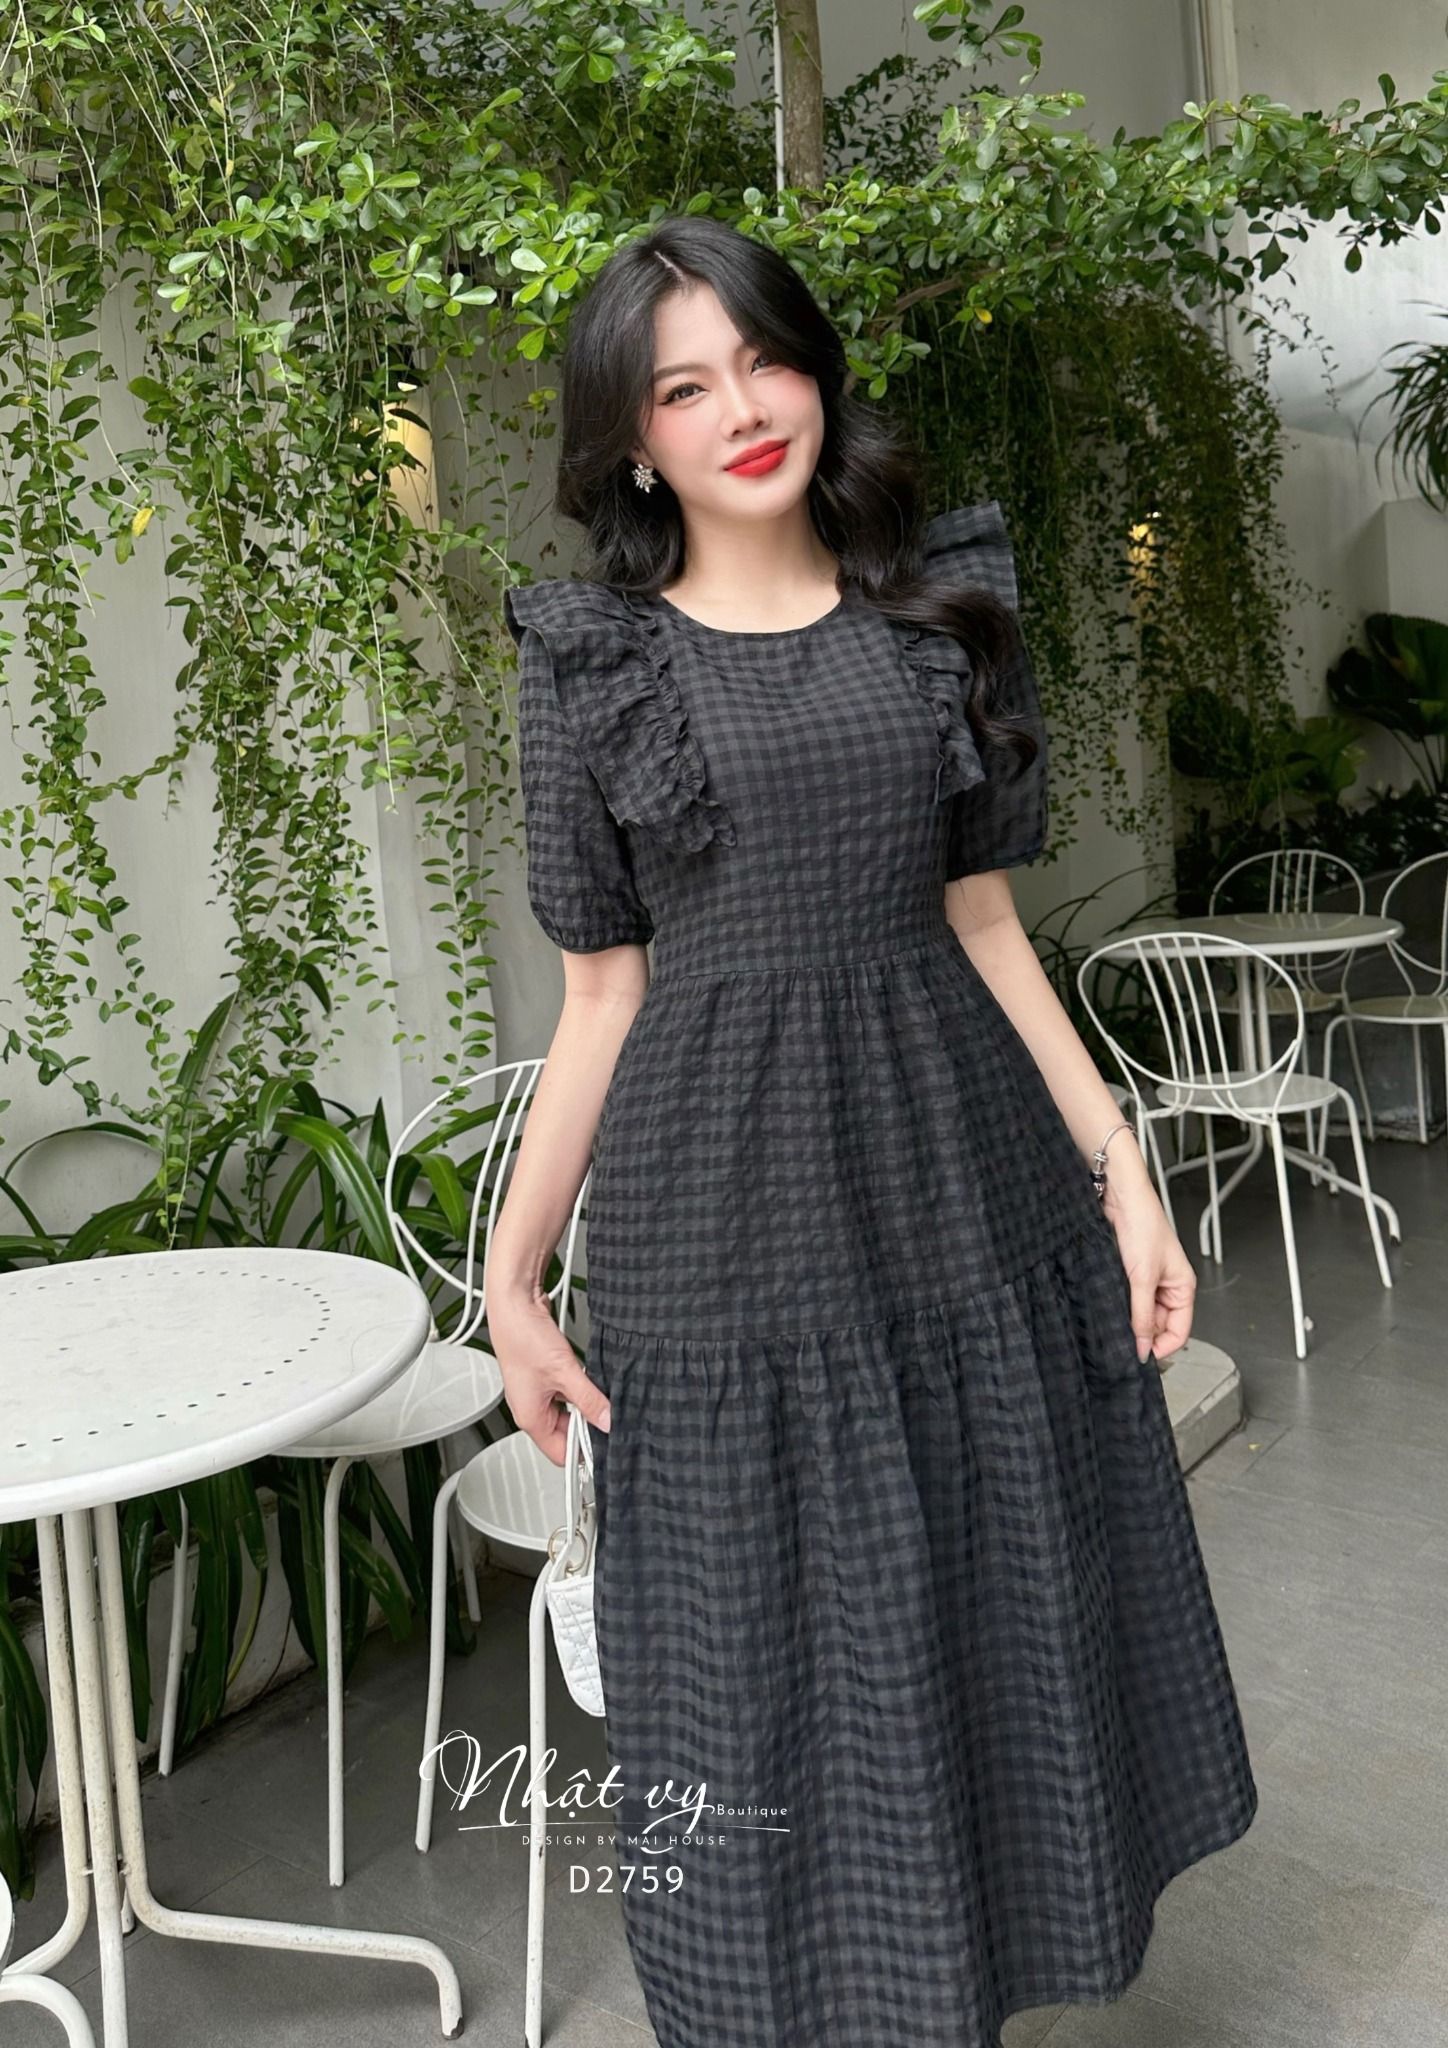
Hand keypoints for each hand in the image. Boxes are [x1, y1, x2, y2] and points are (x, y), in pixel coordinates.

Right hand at [486, 1288, 612, 1466]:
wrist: (514, 1305)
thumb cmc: (523, 1336)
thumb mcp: (564, 1372)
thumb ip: (589, 1399)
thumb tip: (607, 1420)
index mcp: (530, 1417)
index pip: (561, 1453)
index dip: (584, 1453)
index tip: (607, 1445)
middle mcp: (531, 1409)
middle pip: (567, 1433)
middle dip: (588, 1425)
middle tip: (609, 1415)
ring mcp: (537, 1392)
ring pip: (569, 1411)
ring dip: (585, 1404)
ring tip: (597, 1392)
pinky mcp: (545, 1376)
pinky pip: (567, 1392)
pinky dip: (580, 1389)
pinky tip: (590, 1378)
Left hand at [1102, 1178, 1196, 1363]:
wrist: (1120, 1197)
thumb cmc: (1143, 1225)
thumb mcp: (1143, 1278)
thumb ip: (1142, 1316)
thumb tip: (1142, 1349)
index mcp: (1182, 1288)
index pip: (1179, 1332)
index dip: (1162, 1346)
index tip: (1141, 1355)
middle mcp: (1167, 1287)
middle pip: (1158, 1325)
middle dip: (1141, 1333)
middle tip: (1121, 1339)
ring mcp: (1147, 1281)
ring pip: (1140, 1313)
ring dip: (1128, 1318)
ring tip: (1113, 1317)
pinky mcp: (1129, 1274)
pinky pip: (1126, 1299)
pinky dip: (1118, 1305)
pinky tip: (1108, 1305)